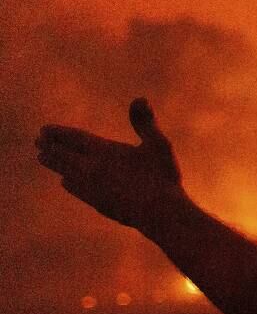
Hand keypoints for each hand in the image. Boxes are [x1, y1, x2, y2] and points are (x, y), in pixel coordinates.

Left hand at [36, 98, 184, 229]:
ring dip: (53, 163)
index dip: (57, 133)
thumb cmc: (163, 177)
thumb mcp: (158, 145)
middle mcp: (92, 168)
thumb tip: (140, 98)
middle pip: (63, 155)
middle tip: (37, 141)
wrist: (162, 215)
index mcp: (104, 151)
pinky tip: (66, 181)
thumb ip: (144, 122)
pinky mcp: (97, 203)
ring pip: (65, 172)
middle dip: (49, 146)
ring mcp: (92, 187)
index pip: (73, 138)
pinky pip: (75, 189)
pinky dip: (67, 182)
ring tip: (43, 158)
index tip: (44, 129)